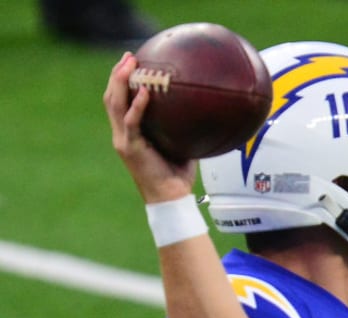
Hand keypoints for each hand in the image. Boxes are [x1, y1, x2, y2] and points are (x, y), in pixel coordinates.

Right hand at [103, 52, 196, 203]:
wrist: (171, 199)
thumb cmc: (178, 175)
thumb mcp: (181, 145)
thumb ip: (184, 128)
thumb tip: (204, 111)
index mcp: (129, 134)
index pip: (119, 102)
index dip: (121, 81)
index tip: (130, 62)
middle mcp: (122, 134)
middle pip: (112, 97)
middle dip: (118, 74)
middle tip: (128, 56)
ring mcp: (123, 140)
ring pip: (115, 105)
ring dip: (121, 82)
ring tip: (130, 65)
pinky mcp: (131, 148)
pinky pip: (132, 122)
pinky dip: (137, 106)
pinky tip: (146, 92)